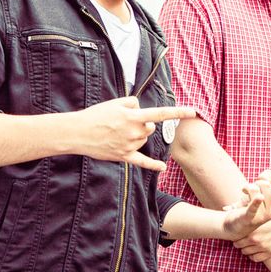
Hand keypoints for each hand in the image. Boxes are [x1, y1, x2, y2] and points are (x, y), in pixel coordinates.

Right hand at [72, 96, 197, 171]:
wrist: (78, 133)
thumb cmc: (96, 115)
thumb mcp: (114, 103)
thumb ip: (132, 104)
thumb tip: (141, 110)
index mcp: (133, 117)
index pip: (161, 113)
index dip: (178, 112)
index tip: (193, 111)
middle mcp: (134, 132)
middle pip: (150, 128)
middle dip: (143, 124)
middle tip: (124, 122)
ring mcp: (130, 146)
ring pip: (143, 140)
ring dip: (137, 136)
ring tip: (117, 133)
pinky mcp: (124, 156)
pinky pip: (142, 161)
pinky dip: (153, 165)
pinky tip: (163, 168)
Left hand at [221, 175, 270, 240]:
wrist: (233, 227)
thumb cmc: (249, 209)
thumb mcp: (259, 195)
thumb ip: (265, 182)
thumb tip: (269, 173)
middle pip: (265, 184)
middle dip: (256, 182)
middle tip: (248, 189)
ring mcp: (261, 217)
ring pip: (255, 189)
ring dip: (246, 187)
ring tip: (244, 192)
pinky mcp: (249, 219)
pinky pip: (253, 208)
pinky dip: (255, 202)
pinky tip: (259, 198)